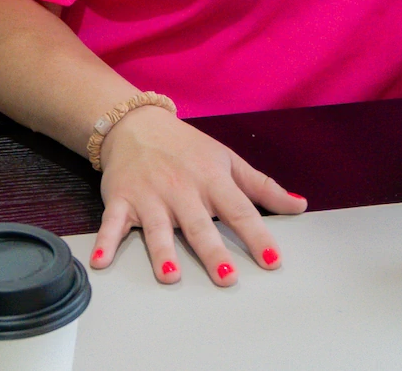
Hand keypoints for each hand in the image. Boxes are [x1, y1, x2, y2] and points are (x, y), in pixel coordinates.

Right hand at [89, 106, 306, 284]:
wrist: (137, 123)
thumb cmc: (187, 147)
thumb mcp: (228, 160)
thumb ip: (263, 187)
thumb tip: (300, 206)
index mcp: (212, 179)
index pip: (239, 210)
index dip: (257, 236)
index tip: (273, 261)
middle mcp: (182, 188)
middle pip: (200, 224)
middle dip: (213, 252)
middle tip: (227, 278)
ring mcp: (150, 195)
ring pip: (157, 227)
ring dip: (162, 252)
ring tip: (170, 276)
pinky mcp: (121, 199)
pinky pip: (112, 223)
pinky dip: (105, 241)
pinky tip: (101, 261)